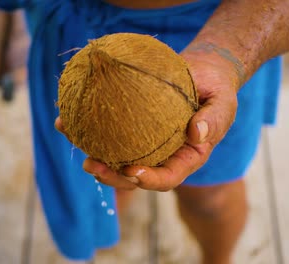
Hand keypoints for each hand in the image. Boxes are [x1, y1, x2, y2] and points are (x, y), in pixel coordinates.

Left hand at [55, 42, 240, 190]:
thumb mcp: (223, 102)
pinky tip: (65, 118)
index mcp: (186, 157)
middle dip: (112, 175)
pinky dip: (87, 127)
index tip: (131, 170)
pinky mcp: (131, 125)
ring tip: (69, 136)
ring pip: (117, 156)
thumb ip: (215, 119)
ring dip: (93, 153)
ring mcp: (146, 141)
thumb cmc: (216, 89)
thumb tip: (197, 134)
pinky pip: (110, 131)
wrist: (204, 72)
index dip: (149, 180)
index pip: (167, 178)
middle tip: (91, 165)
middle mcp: (163, 154)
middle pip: (135, 174)